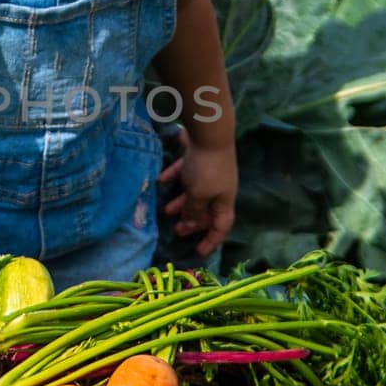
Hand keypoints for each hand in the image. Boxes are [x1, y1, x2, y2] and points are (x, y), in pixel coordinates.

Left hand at [158, 128, 237, 258]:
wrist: (210, 133)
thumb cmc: (206, 169)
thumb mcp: (198, 195)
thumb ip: (192, 211)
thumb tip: (188, 225)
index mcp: (224, 201)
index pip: (221, 227)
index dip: (212, 241)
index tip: (198, 252)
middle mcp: (219, 188)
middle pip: (207, 211)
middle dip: (192, 222)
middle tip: (177, 230)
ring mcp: (210, 173)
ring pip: (195, 193)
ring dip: (181, 203)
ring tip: (165, 210)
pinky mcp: (199, 158)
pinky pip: (186, 173)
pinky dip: (175, 178)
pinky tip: (161, 180)